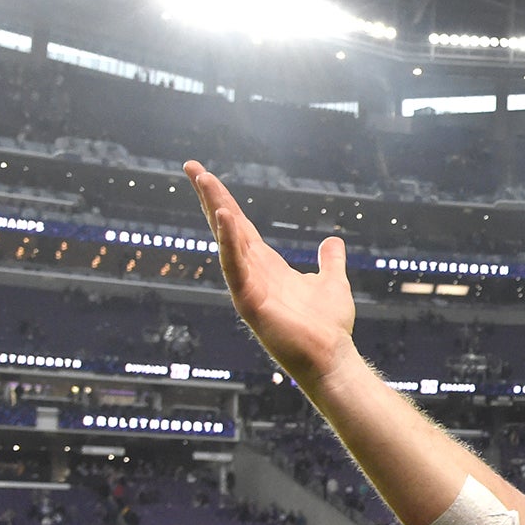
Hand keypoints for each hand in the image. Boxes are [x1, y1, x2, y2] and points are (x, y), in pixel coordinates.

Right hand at [185, 160, 357, 385]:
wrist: (330, 358)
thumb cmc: (327, 327)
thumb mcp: (332, 282)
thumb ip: (329, 261)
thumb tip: (332, 241)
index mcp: (267, 266)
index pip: (241, 226)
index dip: (225, 200)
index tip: (205, 175)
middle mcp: (253, 273)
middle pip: (228, 226)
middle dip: (211, 196)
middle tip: (192, 166)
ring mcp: (248, 287)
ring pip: (228, 241)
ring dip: (217, 210)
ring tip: (204, 181)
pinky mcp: (250, 303)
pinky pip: (236, 268)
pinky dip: (230, 244)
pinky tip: (226, 219)